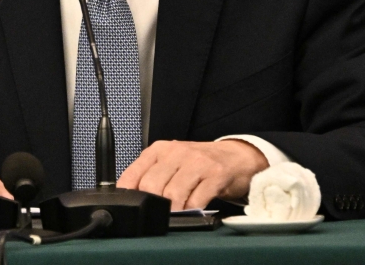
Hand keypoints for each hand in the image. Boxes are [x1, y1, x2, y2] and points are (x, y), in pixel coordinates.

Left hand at [117, 140, 268, 210]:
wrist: (236, 156)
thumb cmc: (199, 162)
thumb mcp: (171, 162)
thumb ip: (152, 175)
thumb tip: (132, 197)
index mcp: (160, 150)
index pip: (135, 172)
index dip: (128, 192)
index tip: (129, 206)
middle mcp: (176, 152)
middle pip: (152, 184)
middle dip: (152, 204)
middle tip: (156, 213)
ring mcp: (197, 162)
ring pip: (173, 193)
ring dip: (171, 210)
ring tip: (174, 215)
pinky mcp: (215, 175)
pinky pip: (196, 199)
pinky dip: (191, 210)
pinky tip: (191, 211)